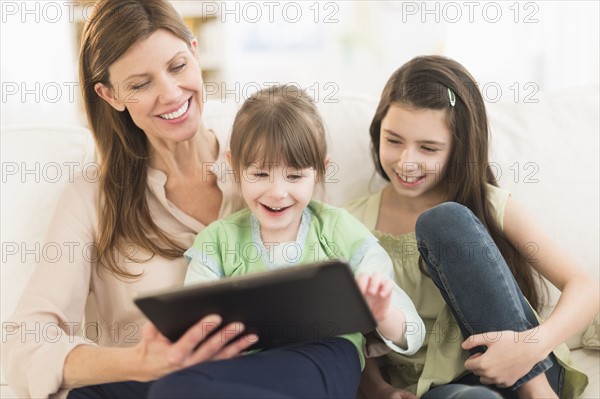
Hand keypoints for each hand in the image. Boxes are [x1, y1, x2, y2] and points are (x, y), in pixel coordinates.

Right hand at [134, 314, 257, 380]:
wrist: (149, 368)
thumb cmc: (151, 347)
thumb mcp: (149, 334)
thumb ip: (157, 323)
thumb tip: (166, 308)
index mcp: (174, 353)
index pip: (191, 339)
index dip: (203, 328)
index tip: (215, 317)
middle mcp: (189, 363)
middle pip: (210, 349)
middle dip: (225, 336)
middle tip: (238, 324)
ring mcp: (199, 368)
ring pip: (221, 357)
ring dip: (237, 346)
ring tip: (251, 336)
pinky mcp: (205, 369)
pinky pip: (223, 363)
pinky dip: (237, 356)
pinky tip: (248, 348)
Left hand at [356, 272, 392, 321]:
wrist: (376, 312)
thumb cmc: (366, 308)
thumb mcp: (361, 305)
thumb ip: (358, 301)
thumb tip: (351, 303)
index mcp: (359, 284)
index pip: (358, 278)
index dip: (359, 283)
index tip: (359, 291)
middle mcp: (368, 281)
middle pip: (366, 275)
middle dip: (364, 282)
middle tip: (367, 292)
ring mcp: (378, 282)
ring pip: (377, 275)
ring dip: (374, 283)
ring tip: (372, 293)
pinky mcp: (388, 287)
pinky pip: (389, 283)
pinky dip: (386, 288)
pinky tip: (382, 295)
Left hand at [462, 328, 547, 387]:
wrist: (530, 348)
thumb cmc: (510, 340)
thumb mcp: (490, 336)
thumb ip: (473, 340)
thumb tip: (463, 346)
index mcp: (483, 364)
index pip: (467, 365)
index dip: (473, 357)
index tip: (480, 352)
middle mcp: (490, 375)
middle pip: (476, 372)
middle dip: (479, 364)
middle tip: (489, 355)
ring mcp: (499, 380)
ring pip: (485, 379)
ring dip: (486, 372)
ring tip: (495, 361)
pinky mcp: (508, 383)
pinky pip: (496, 383)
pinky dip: (497, 377)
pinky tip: (503, 367)